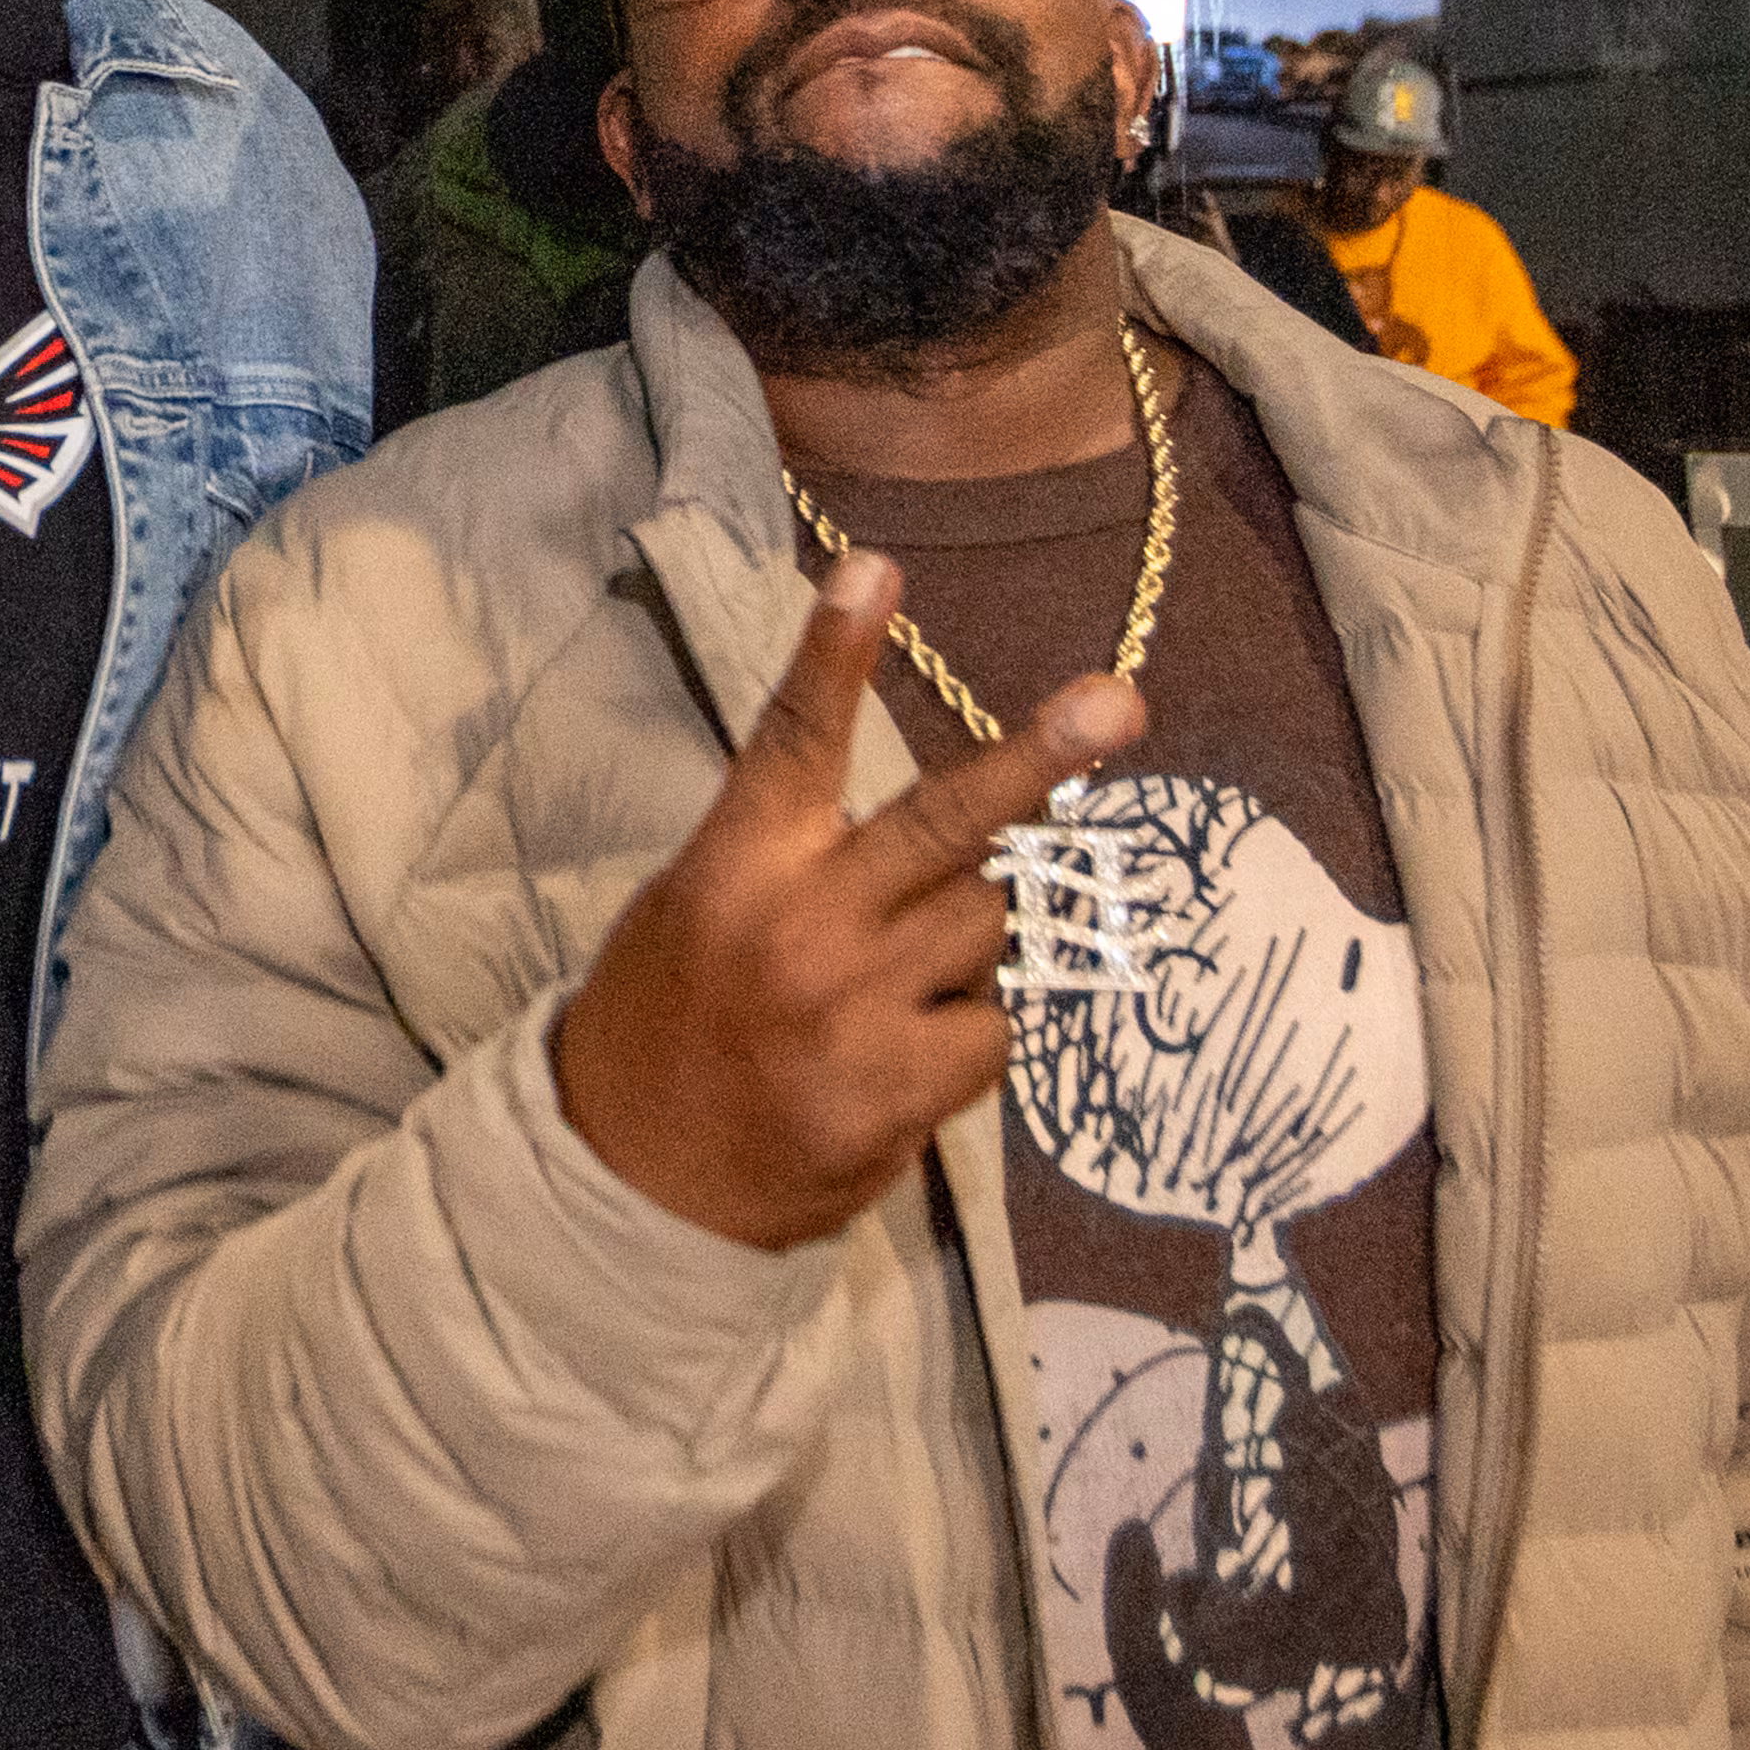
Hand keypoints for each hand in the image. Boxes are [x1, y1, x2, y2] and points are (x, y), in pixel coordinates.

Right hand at [554, 550, 1141, 1249]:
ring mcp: (856, 1014)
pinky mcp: (901, 1093)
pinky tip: (901, 1055)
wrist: (632, 1183)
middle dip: (1036, 761)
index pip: (792, 741)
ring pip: (986, 928)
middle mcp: (802, 929)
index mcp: (736, 868)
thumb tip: (942, 829)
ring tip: (892, 980)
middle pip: (942, 825)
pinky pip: (991, 1028)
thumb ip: (797, 856)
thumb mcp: (699, 908)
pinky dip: (965, 1031)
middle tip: (1117, 706)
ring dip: (967, 939)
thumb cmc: (669, 1020)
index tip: (878, 567)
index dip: (836, 651)